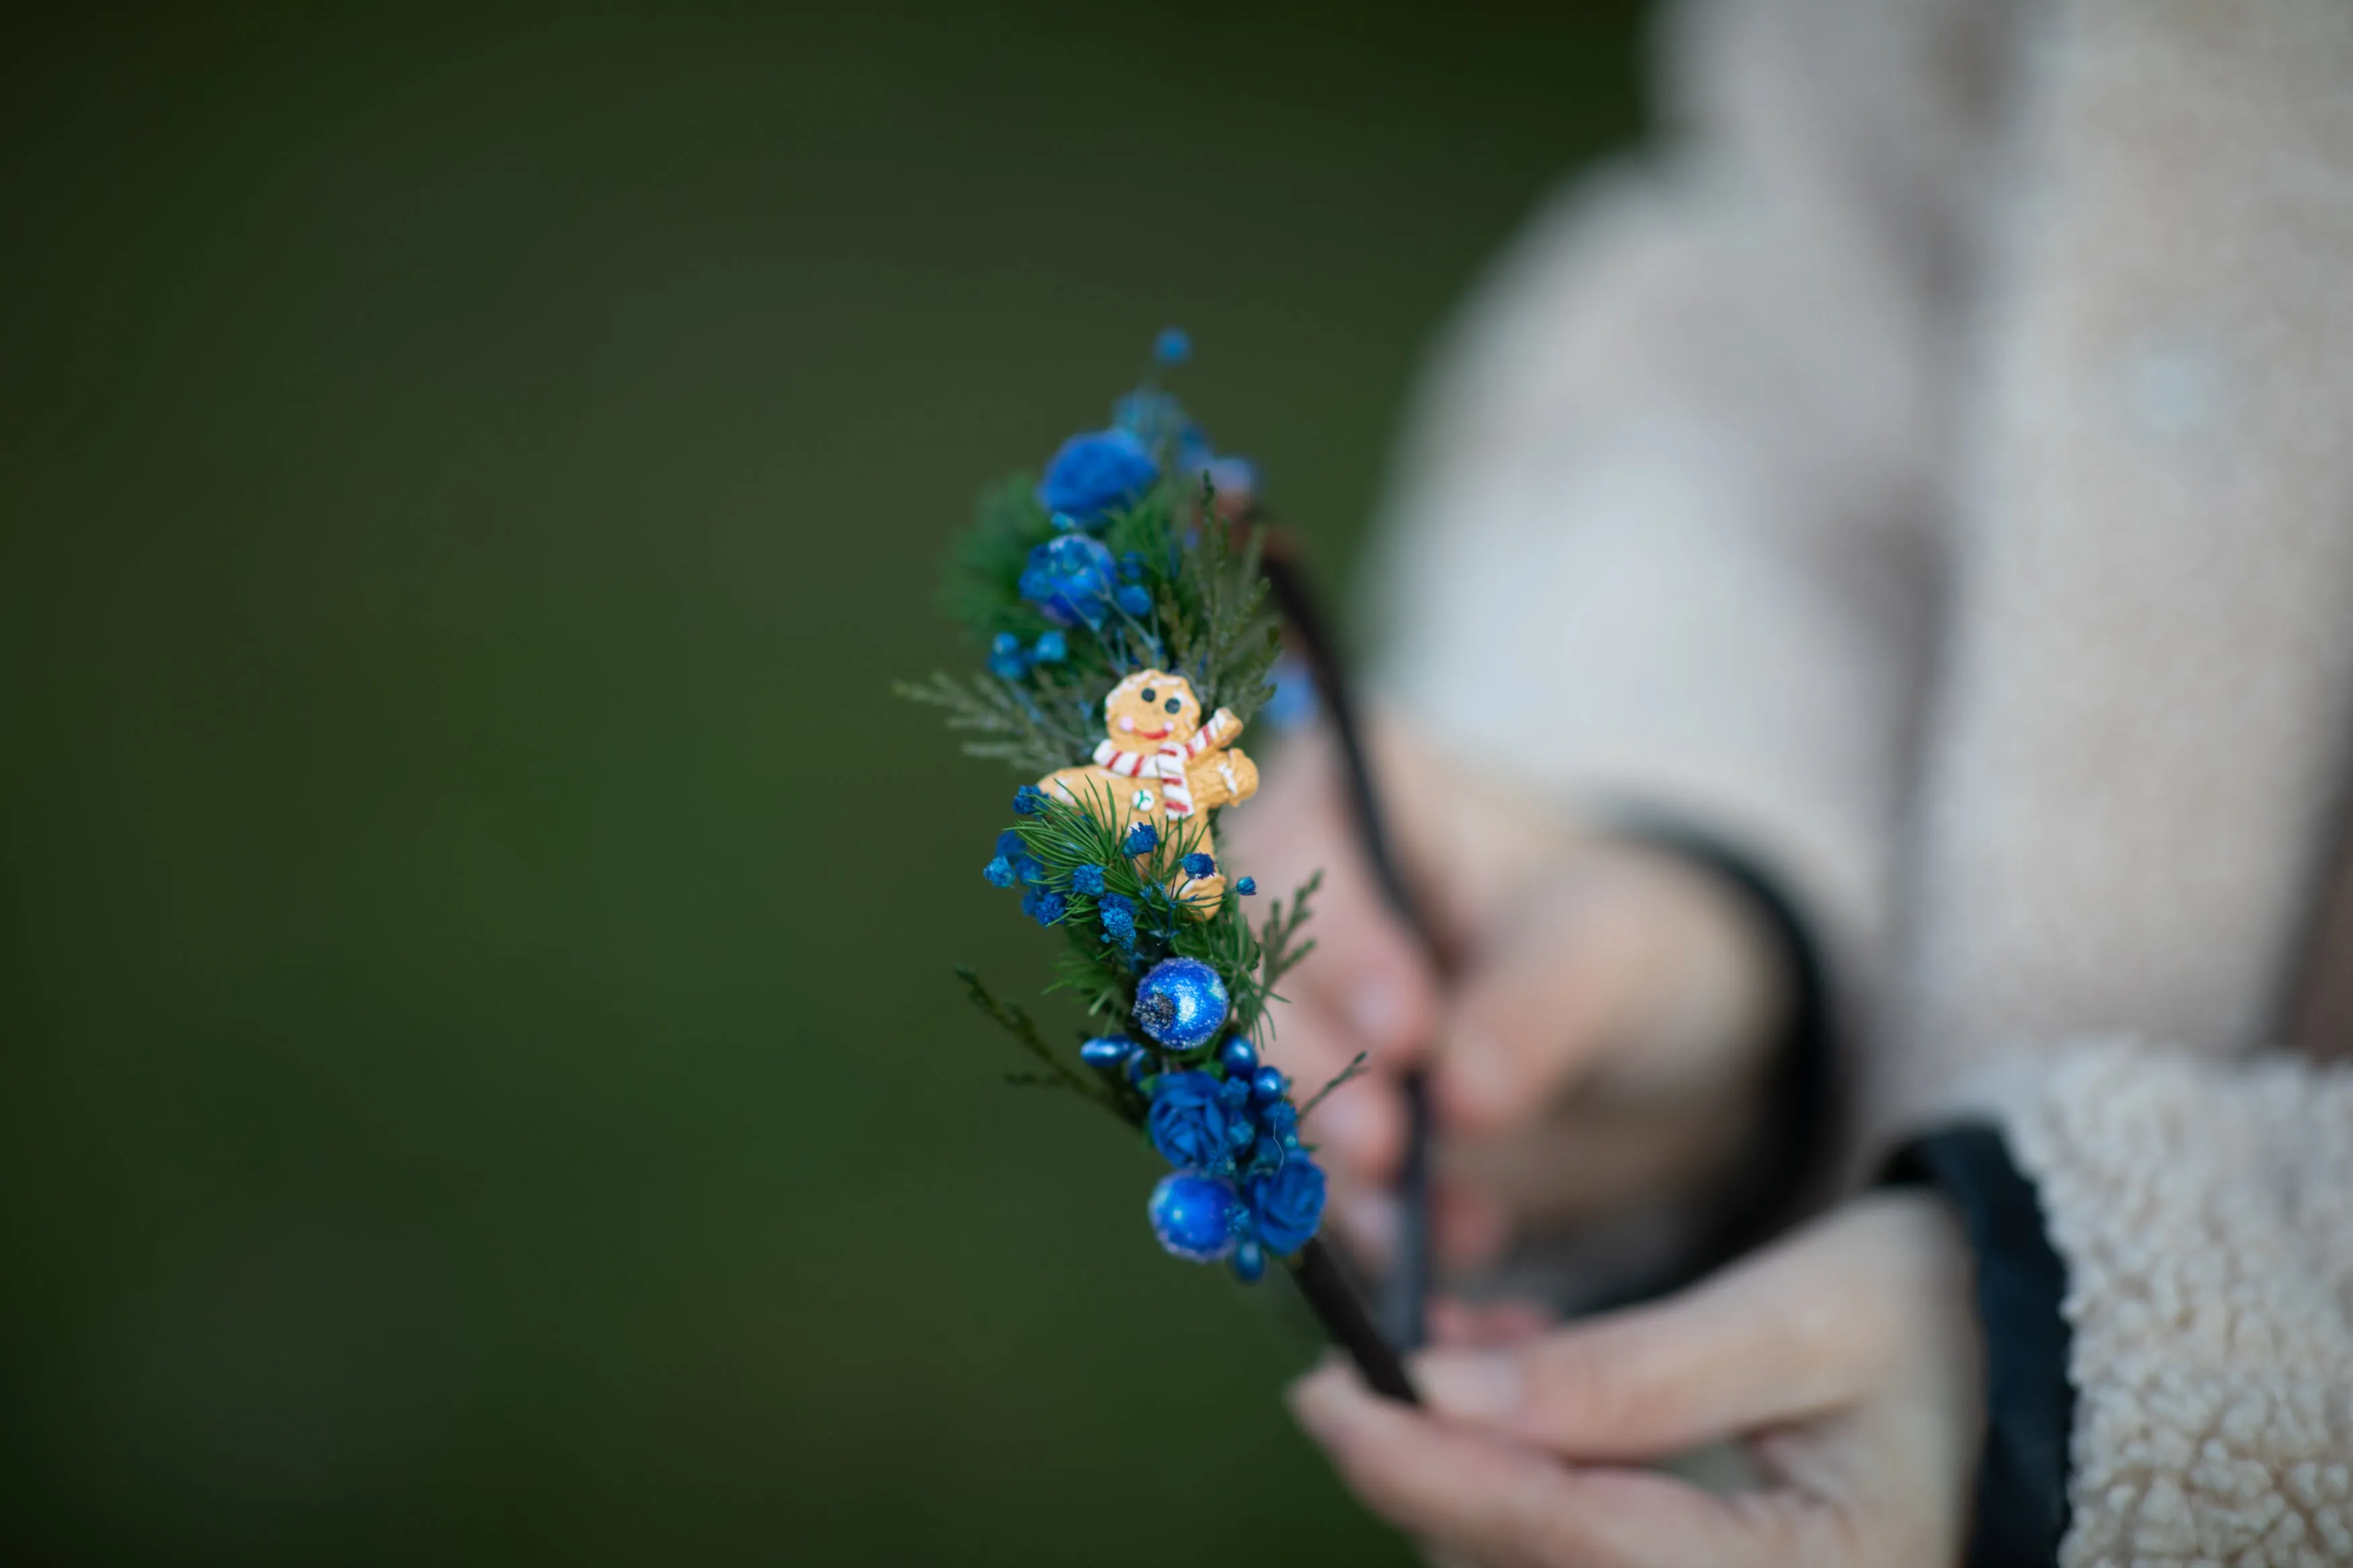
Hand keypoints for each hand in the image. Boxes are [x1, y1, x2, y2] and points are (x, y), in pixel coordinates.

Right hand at [1219, 718, 1788, 1266]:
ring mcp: (1277, 1013)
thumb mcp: (1610, 950)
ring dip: (1337, 1176)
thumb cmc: (1620, 939)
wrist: (1632, 1036)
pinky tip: (1450, 1264)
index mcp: (1342, 795)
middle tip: (1383, 1149)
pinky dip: (1362, 1232)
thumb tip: (1461, 1093)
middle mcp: (1278, 898)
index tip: (1410, 1030)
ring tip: (1451, 1228)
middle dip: (1310, 1078)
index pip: (1294, 863)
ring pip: (1251, 1096)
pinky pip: (1288, 1182)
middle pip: (1242, 987)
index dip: (1336, 951)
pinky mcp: (1290, 1115)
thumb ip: (1539, 1005)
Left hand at [1289, 1194, 1985, 1567]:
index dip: (1425, 1470)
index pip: (1561, 1537)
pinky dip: (1522, 1472)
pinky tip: (1501, 1377)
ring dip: (1469, 1469)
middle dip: (1429, 1473)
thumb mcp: (1796, 1319)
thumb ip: (1620, 1373)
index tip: (1323, 1396)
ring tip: (1440, 1346)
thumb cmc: (1950, 1315)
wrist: (2063, 1348)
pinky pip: (1583, 1548)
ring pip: (1544, 1562)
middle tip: (1356, 1363)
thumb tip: (1438, 1394)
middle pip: (1534, 1567)